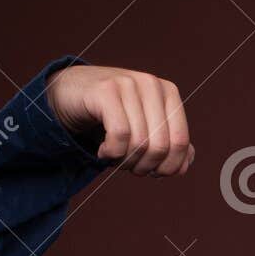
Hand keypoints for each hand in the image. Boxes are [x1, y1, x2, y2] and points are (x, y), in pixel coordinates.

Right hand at [45, 64, 193, 176]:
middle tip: (129, 167)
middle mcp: (151, 84)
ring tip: (114, 158)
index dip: (167, 168)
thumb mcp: (144, 131)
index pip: (180, 142)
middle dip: (145, 167)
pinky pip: (119, 135)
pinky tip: (103, 151)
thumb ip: (169, 147)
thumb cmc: (110, 117)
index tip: (151, 172)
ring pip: (140, 143)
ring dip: (125, 162)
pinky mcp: (106, 90)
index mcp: (168, 92)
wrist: (70, 94)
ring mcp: (128, 83)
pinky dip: (111, 153)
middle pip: (160, 146)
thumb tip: (184, 167)